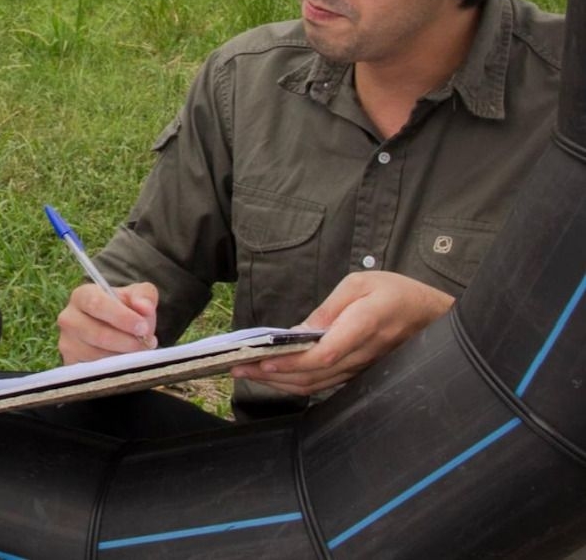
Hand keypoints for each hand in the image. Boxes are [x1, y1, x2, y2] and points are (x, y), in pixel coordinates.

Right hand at [56, 281, 158, 362]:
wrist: (115, 328)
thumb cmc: (125, 309)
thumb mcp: (137, 296)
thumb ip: (144, 296)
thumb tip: (144, 307)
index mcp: (82, 296)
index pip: (96, 304)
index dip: (121, 317)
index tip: (142, 327)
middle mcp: (69, 318)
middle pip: (97, 334)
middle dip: (126, 341)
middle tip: (146, 343)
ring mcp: (67, 343)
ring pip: (97, 355)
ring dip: (123, 356)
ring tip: (138, 351)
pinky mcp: (70, 363)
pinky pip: (94, 371)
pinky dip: (114, 369)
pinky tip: (124, 360)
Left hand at [231, 270, 453, 394]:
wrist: (431, 316)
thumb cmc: (395, 292)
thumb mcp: (359, 284)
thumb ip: (328, 309)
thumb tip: (297, 334)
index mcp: (365, 325)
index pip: (324, 355)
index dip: (291, 362)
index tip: (261, 360)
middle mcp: (363, 354)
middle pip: (313, 375)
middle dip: (272, 375)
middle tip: (237, 368)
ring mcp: (362, 369)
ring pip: (316, 385)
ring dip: (279, 382)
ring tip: (248, 373)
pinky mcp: (359, 374)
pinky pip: (324, 384)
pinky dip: (296, 383)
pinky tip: (275, 377)